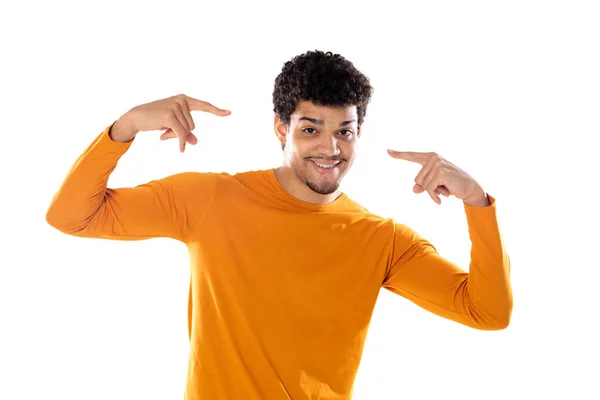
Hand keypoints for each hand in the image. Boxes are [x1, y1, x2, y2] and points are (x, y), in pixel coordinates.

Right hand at [111, 94, 230, 152]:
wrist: (136, 117)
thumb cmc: (155, 120)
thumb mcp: (172, 126)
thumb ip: (185, 133)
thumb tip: (195, 142)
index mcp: (184, 99)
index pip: (204, 105)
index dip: (216, 111)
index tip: (229, 113)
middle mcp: (181, 100)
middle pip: (192, 127)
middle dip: (180, 133)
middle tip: (165, 130)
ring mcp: (175, 107)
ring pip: (186, 131)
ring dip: (175, 136)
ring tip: (162, 130)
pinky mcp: (170, 116)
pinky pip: (181, 134)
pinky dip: (181, 143)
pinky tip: (181, 150)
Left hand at [387, 150, 488, 205]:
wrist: (469, 188)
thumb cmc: (451, 185)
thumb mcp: (433, 186)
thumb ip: (422, 186)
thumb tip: (415, 189)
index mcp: (430, 157)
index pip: (412, 155)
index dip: (399, 154)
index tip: (388, 151)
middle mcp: (434, 158)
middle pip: (417, 180)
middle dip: (427, 188)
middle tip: (442, 188)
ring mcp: (438, 164)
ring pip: (423, 186)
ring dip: (433, 192)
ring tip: (445, 190)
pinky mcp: (441, 172)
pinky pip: (429, 189)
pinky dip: (435, 196)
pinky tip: (444, 196)